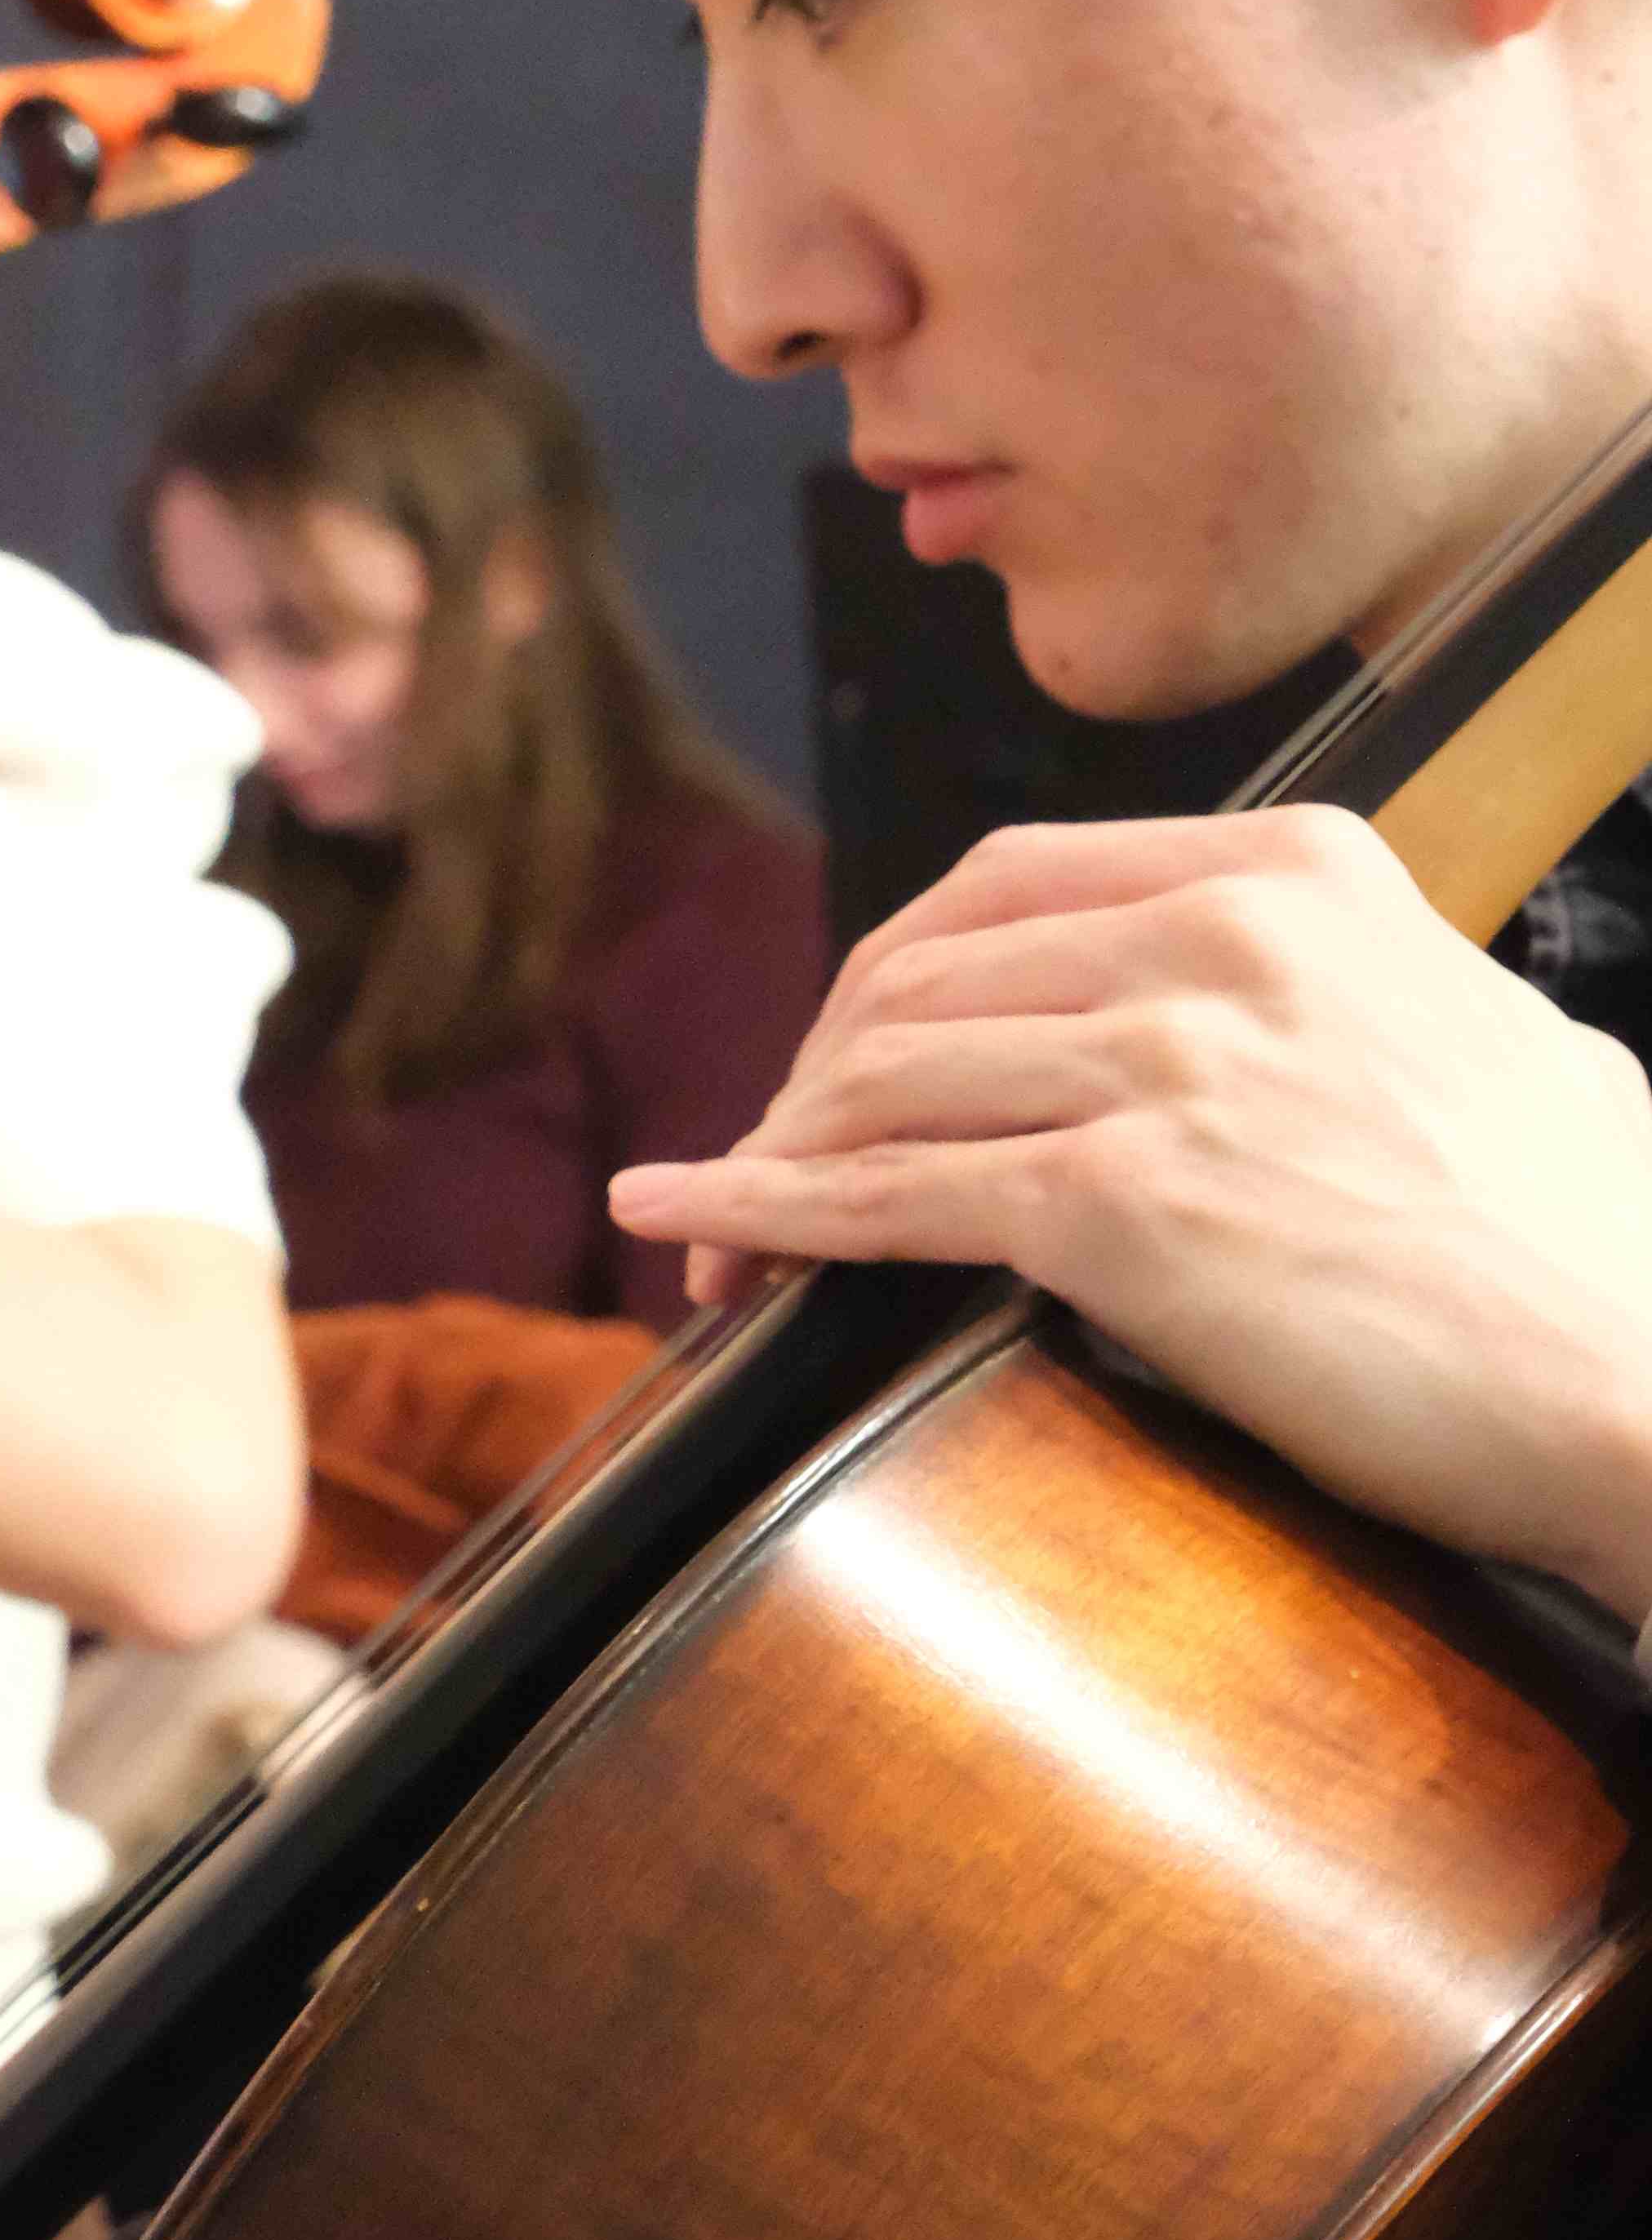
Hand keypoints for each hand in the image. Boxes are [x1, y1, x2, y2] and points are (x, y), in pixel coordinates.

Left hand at [610, 806, 1651, 1616]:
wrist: (1644, 1369)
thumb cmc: (1582, 1247)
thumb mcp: (1473, 1037)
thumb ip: (1348, 1005)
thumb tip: (1295, 1039)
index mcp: (1294, 870)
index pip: (1004, 889)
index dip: (887, 986)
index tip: (838, 1068)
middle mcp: (1218, 937)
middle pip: (916, 977)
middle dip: (807, 1081)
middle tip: (758, 1174)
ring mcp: (1165, 1063)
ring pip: (880, 1081)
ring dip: (767, 1162)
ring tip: (710, 1243)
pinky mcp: (1121, 1206)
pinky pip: (881, 1195)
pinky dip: (756, 1210)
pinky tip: (683, 1227)